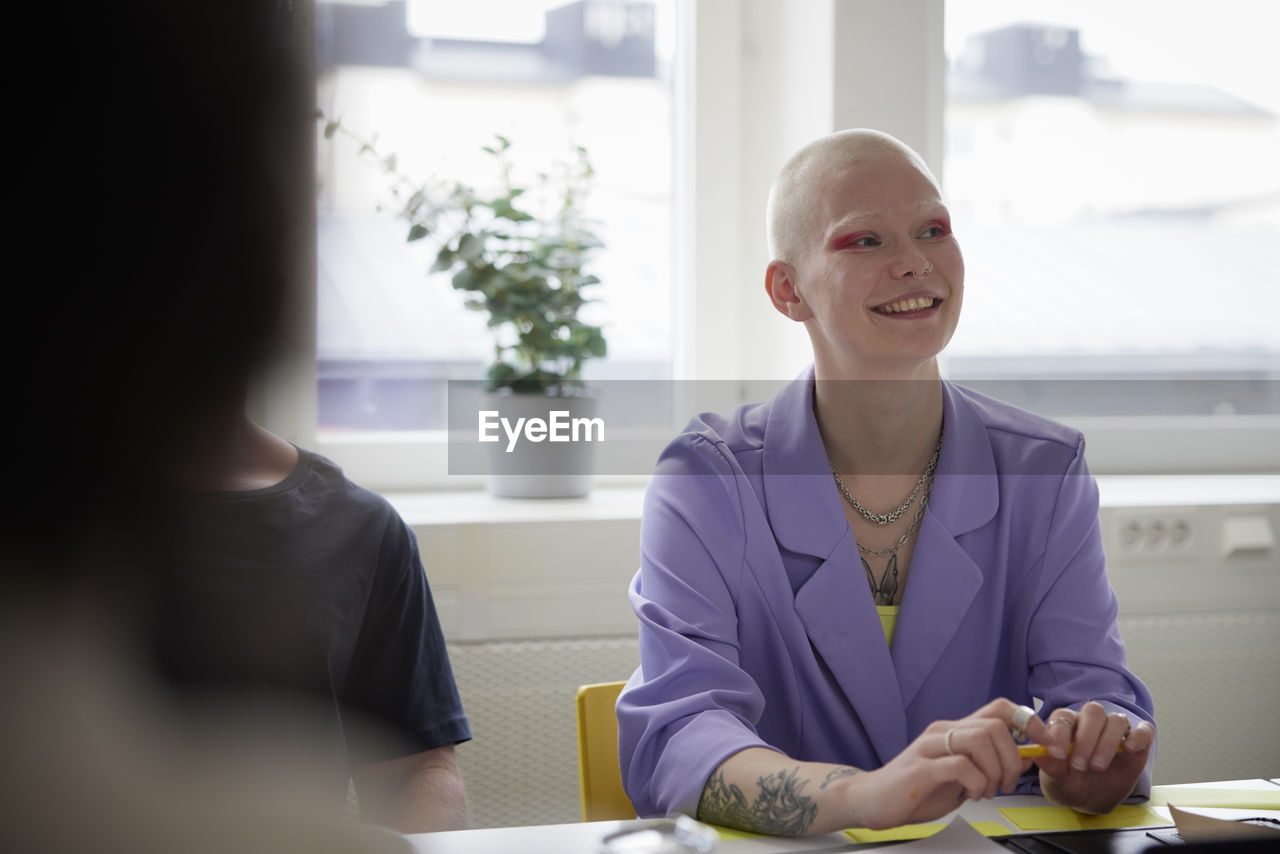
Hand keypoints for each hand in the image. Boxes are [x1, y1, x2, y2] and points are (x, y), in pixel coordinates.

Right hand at [849, 698, 1046, 828]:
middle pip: (995, 725)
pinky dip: (977, 782)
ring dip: (995, 771)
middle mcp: (942, 731)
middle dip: (1013, 758)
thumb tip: (1026, 758)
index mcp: (954, 730)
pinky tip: (971, 793)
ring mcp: (930, 747)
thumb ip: (987, 764)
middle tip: (1007, 784)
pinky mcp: (921, 768)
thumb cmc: (916, 789)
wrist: (871, 800)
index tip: (1044, 743)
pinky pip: (961, 765)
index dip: (1028, 722)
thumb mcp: (960, 776)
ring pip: (980, 739)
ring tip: (987, 790)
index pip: (998, 708)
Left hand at [1034, 701, 1154, 813]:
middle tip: (1080, 764)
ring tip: (1097, 766)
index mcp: (1067, 726)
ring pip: (1116, 720)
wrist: (1092, 800)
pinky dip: (1139, 735)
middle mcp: (1091, 723)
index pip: (1063, 716)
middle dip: (1086, 737)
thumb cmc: (1070, 784)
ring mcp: (1115, 731)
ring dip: (1107, 742)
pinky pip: (1144, 729)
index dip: (1060, 732)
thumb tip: (1040, 754)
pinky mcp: (1138, 743)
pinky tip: (1130, 748)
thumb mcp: (1057, 781)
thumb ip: (1051, 767)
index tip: (1057, 753)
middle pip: (1093, 711)